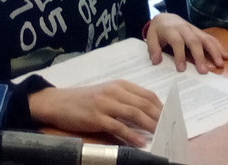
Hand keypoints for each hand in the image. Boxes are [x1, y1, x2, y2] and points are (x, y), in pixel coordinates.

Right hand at [28, 81, 162, 146]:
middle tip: (168, 127)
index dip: (160, 106)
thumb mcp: (106, 93)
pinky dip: (131, 135)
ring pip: (134, 114)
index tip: (169, 115)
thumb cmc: (83, 99)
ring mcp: (105, 104)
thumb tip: (145, 113)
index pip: (146, 94)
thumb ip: (124, 99)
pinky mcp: (97, 117)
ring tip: (160, 133)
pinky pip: (118, 127)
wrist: (58, 102)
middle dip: (158, 116)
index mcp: (119, 85)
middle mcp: (114, 91)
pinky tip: (140, 142)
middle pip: (143, 104)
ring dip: (149, 125)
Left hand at [145, 13, 227, 72]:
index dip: (179, 55)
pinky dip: (219, 46)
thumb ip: (153, 48)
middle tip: (203, 71)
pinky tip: (225, 56)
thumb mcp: (151, 37)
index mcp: (172, 30)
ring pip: (206, 39)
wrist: (166, 17)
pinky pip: (211, 38)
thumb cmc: (159, 30)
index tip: (181, 69)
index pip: (177, 42)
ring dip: (214, 51)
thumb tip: (156, 61)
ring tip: (220, 64)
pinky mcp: (200, 32)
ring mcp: (195, 30)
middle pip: (194, 41)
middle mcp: (185, 29)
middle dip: (199, 56)